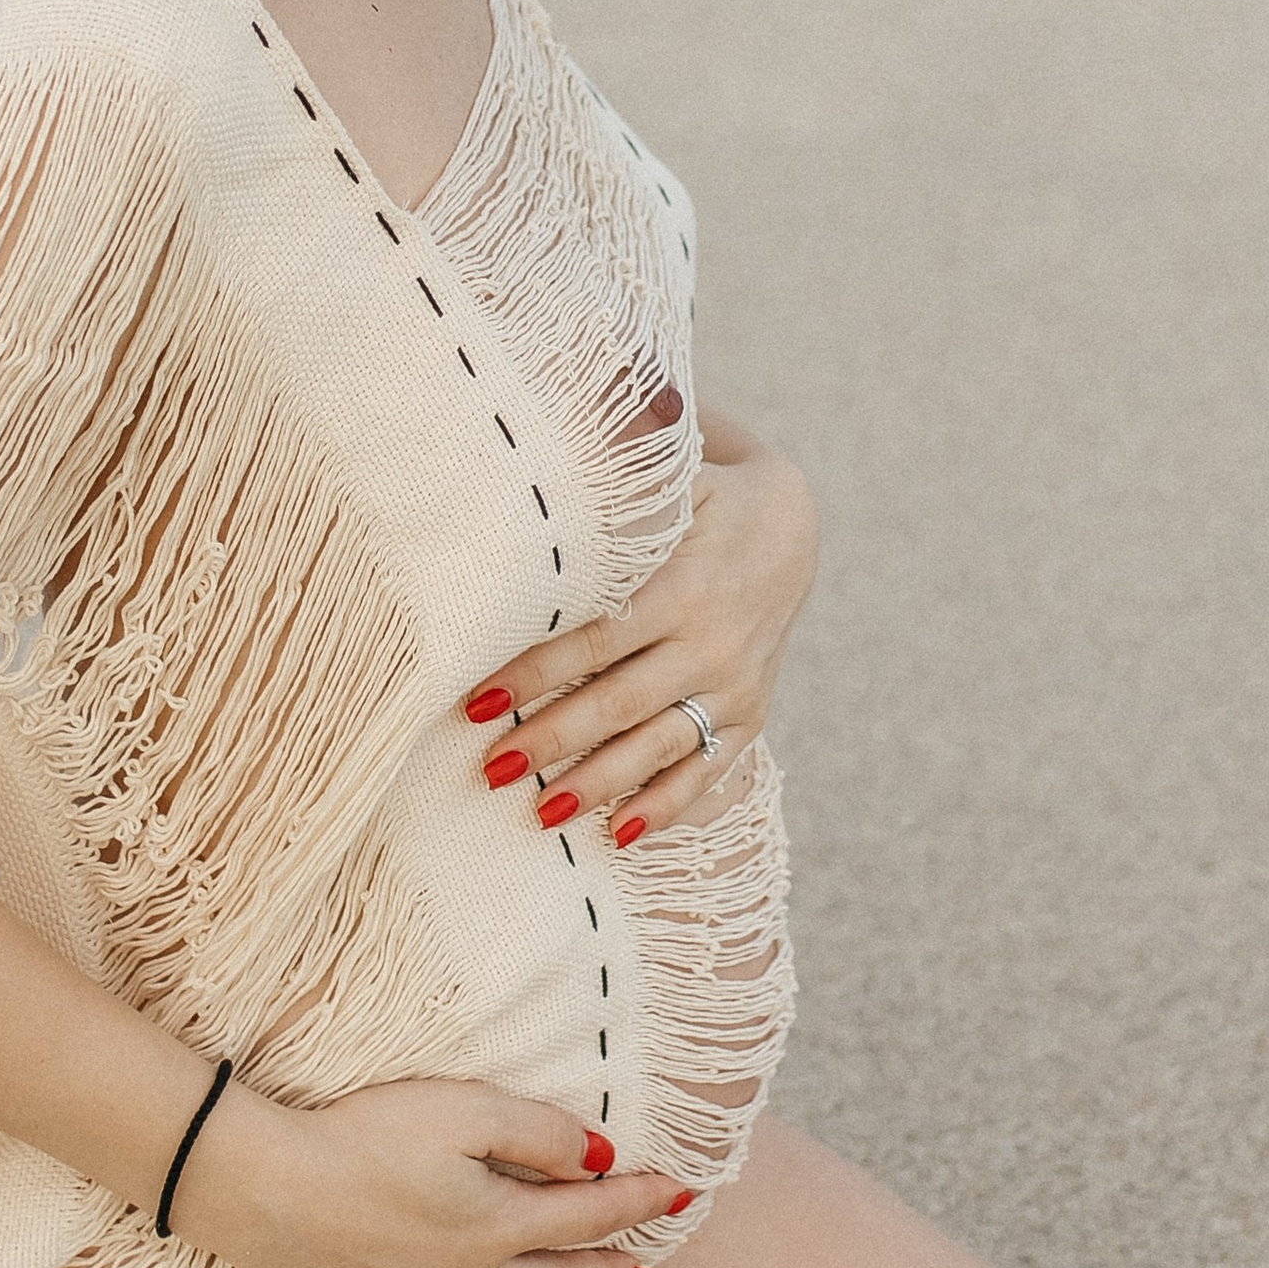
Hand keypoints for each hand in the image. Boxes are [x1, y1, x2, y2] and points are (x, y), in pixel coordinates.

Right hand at [171, 1077, 687, 1267]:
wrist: (257, 1191)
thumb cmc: (356, 1136)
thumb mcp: (458, 1109)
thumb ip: (538, 1133)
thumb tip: (601, 1158)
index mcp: (497, 1224)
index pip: (592, 1215)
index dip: (641, 1201)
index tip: (681, 1191)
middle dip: (610, 1265)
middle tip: (644, 1262)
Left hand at [464, 409, 816, 842]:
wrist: (792, 528)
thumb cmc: (703, 492)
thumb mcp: (672, 473)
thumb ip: (619, 468)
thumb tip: (548, 433)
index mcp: (683, 586)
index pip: (596, 641)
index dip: (536, 672)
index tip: (476, 699)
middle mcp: (711, 644)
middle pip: (618, 704)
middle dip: (552, 739)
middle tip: (490, 768)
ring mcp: (733, 685)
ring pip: (657, 747)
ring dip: (597, 782)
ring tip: (538, 810)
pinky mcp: (749, 714)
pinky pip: (706, 770)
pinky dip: (666, 805)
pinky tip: (618, 834)